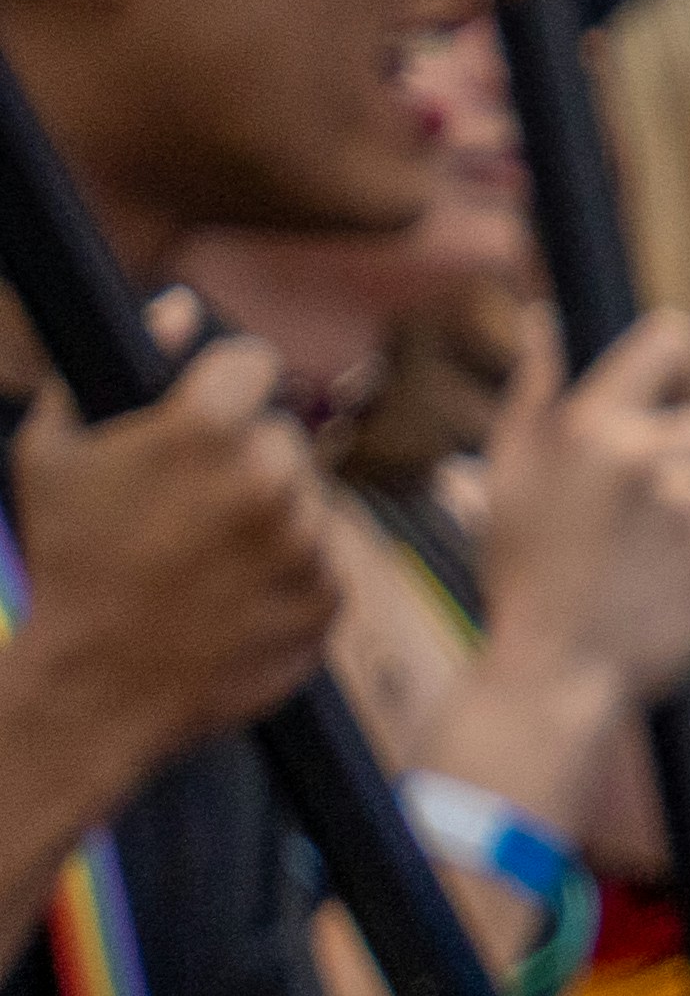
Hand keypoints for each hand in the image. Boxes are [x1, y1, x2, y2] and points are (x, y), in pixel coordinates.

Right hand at [0, 340, 349, 782]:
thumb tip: (178, 309)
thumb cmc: (66, 564)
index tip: (203, 415)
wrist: (92, 686)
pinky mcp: (329, 596)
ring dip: (273, 516)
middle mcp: (270, 478)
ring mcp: (306, 541)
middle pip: (282, 435)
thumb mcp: (55, 453)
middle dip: (245, 459)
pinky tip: (232, 593)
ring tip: (205, 557)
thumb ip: (120, 366)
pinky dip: (290, 572)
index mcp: (207, 429)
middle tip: (189, 508)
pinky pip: (324, 560)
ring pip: (308, 498)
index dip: (221, 388)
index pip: (251, 363)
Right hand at [474, 307, 689, 713]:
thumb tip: (548, 317)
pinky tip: (662, 579)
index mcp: (593, 426)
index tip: (674, 369)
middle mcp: (651, 457)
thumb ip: (533, 389)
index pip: (672, 339)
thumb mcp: (508, 474)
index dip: (677, 350)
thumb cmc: (522, 569)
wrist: (556, 671)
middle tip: (644, 498)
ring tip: (640, 550)